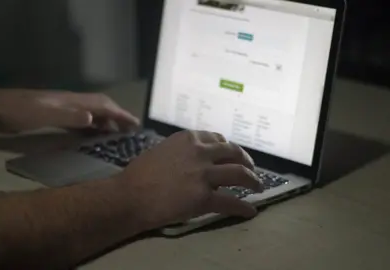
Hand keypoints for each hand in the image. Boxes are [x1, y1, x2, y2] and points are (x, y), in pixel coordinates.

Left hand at [0, 89, 139, 133]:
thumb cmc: (19, 112)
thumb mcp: (44, 114)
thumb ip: (68, 116)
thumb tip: (93, 117)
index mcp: (72, 101)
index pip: (102, 105)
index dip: (120, 113)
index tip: (135, 124)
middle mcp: (71, 102)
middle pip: (100, 107)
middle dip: (117, 117)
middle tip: (130, 131)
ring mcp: (62, 108)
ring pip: (90, 114)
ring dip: (105, 123)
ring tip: (116, 135)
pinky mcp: (54, 116)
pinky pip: (79, 121)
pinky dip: (90, 128)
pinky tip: (91, 136)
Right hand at [117, 130, 263, 229]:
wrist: (131, 195)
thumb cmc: (139, 173)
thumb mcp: (161, 150)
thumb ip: (180, 152)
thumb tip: (190, 159)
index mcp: (189, 139)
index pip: (217, 139)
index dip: (229, 147)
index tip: (233, 153)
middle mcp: (200, 153)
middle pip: (233, 153)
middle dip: (246, 161)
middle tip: (252, 169)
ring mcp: (204, 175)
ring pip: (239, 174)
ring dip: (252, 180)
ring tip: (258, 186)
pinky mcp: (205, 197)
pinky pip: (231, 202)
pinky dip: (243, 207)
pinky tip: (251, 211)